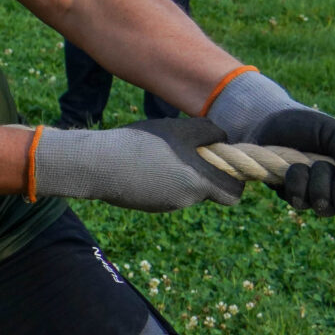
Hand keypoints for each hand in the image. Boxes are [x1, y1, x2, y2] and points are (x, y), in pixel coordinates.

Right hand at [32, 118, 243, 211]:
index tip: (225, 161)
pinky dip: (160, 178)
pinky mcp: (147, 204)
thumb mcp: (179, 129)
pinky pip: (164, 191)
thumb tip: (222, 138)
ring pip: (185, 188)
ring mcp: (165, 205)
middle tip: (192, 152)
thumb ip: (208, 131)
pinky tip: (143, 162)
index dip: (235, 179)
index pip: (234, 194)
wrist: (98, 164)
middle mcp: (186, 200)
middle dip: (205, 173)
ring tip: (159, 152)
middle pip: (208, 189)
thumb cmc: (143, 143)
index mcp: (199, 183)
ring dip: (180, 172)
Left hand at [203, 70, 334, 215]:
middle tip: (327, 166)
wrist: (269, 123)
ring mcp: (321, 196)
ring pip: (327, 209)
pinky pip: (301, 203)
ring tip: (308, 163)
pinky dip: (295, 184)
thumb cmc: (309, 127)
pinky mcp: (296, 198)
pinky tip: (291, 170)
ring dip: (316, 184)